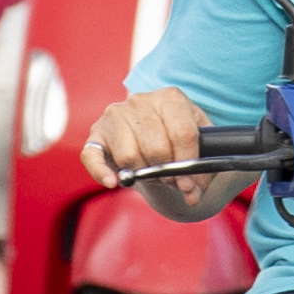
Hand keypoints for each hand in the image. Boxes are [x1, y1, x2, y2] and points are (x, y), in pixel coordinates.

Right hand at [83, 87, 204, 182]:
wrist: (152, 127)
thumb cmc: (176, 135)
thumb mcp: (197, 143)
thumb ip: (200, 170)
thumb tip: (192, 195)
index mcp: (170, 98)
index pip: (183, 134)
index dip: (188, 164)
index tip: (189, 184)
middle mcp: (140, 101)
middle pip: (156, 148)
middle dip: (166, 172)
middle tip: (169, 178)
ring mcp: (115, 114)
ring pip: (130, 156)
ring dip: (142, 173)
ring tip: (150, 171)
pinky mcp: (96, 133)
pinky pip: (93, 157)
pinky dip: (102, 173)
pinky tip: (113, 182)